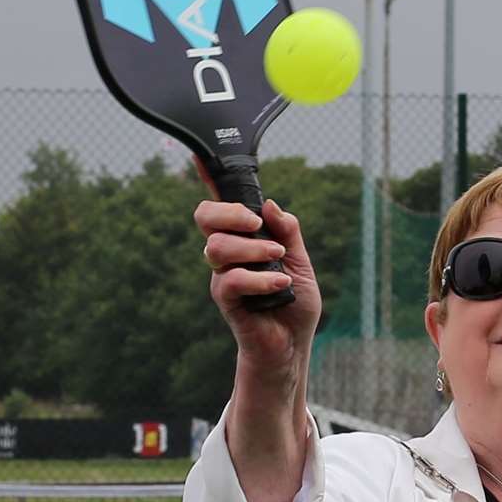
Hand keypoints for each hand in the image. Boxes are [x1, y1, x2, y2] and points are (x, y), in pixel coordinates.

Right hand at [195, 195, 321, 386]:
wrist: (292, 345)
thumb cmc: (293, 303)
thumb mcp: (301, 262)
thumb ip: (288, 232)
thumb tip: (270, 204)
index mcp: (244, 239)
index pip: (222, 204)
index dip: (209, 179)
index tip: (201, 156)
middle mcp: (228, 254)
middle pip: (205, 217)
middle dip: (229, 212)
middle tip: (256, 224)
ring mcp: (223, 276)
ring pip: (217, 247)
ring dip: (253, 249)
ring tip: (278, 262)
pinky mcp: (226, 301)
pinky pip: (231, 280)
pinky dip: (260, 279)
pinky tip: (281, 286)